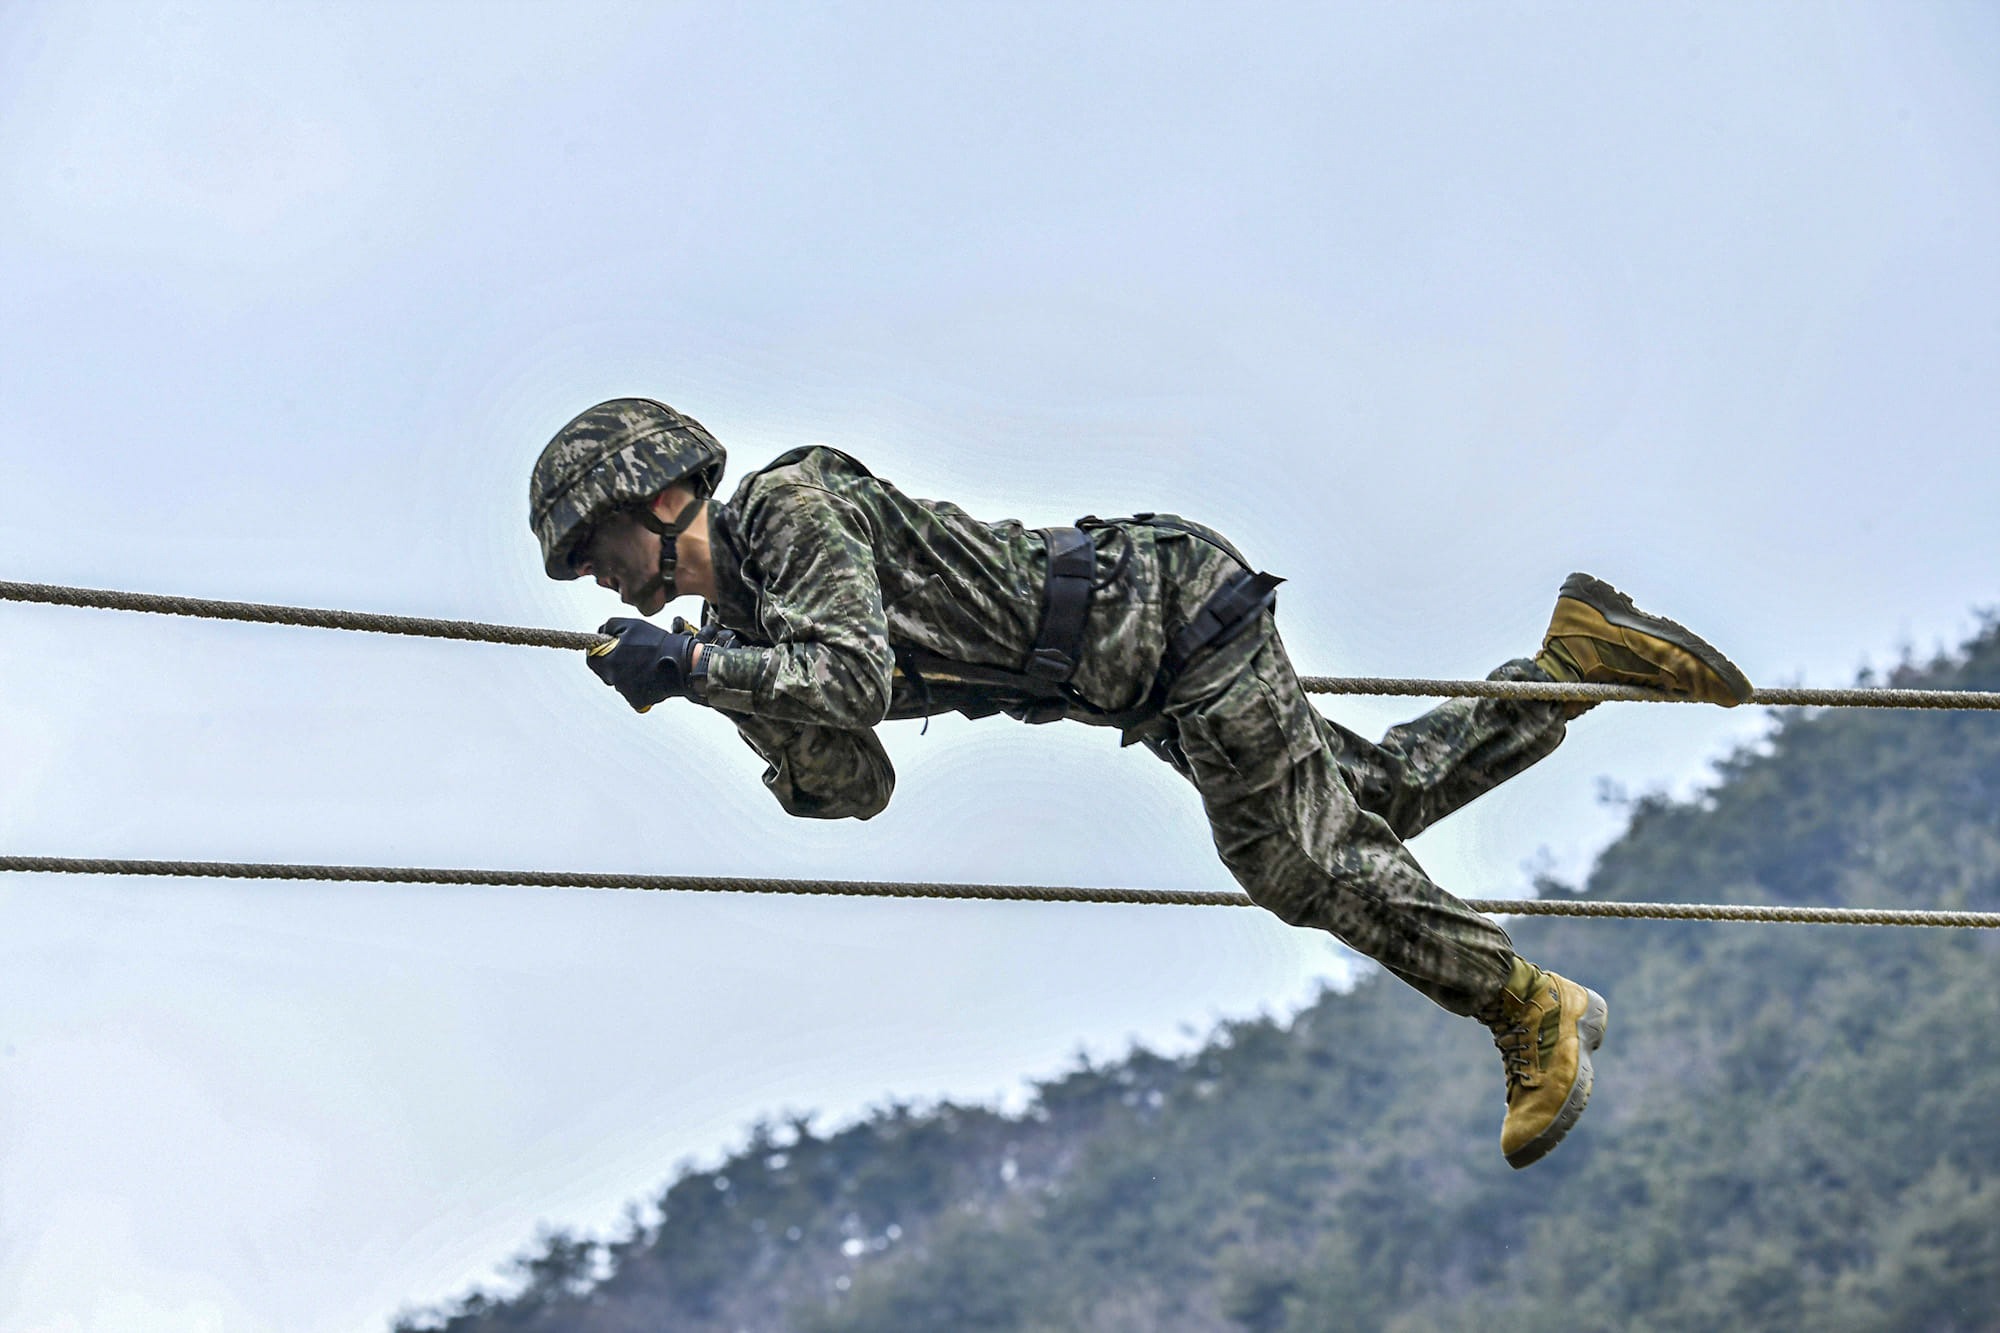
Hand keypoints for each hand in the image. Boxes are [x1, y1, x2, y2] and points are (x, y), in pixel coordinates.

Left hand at [587, 617, 703, 711]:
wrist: (682, 663)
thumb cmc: (658, 643)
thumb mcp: (630, 625)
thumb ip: (609, 627)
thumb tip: (601, 632)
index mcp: (608, 661)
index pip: (592, 659)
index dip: (600, 651)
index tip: (610, 648)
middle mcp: (614, 679)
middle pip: (606, 672)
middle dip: (615, 662)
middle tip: (633, 654)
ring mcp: (625, 692)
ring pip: (620, 682)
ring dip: (628, 674)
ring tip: (646, 664)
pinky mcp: (637, 701)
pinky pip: (632, 693)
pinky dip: (640, 686)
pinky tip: (651, 676)